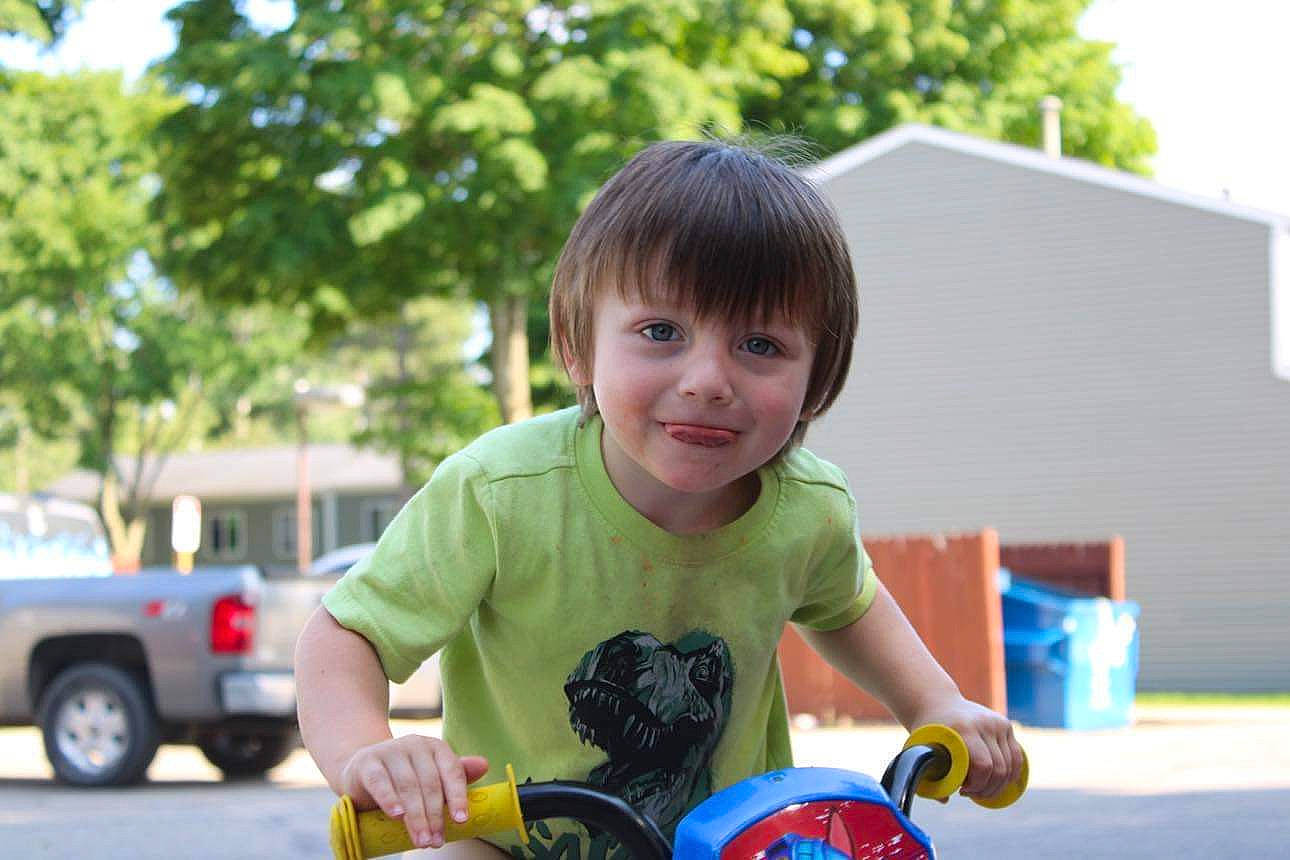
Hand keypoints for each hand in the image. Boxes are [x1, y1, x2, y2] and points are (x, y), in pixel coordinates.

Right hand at [338, 735, 489, 848]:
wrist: (361, 769)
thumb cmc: (403, 776)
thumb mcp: (430, 775)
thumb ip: (455, 774)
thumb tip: (484, 765)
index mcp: (435, 747)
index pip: (452, 771)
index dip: (458, 797)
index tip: (461, 820)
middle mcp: (415, 744)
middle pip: (430, 783)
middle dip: (435, 815)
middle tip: (436, 841)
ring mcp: (390, 751)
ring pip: (408, 786)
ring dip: (416, 817)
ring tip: (421, 839)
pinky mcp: (368, 763)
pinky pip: (381, 782)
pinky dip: (390, 800)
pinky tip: (397, 815)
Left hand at [911, 698, 1022, 800]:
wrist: (937, 702)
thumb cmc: (927, 731)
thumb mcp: (922, 750)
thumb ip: (928, 775)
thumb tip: (945, 800)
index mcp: (964, 728)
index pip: (983, 766)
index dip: (977, 785)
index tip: (962, 790)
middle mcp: (984, 723)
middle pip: (999, 769)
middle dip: (987, 789)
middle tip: (971, 793)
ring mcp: (997, 723)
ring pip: (1011, 765)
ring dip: (999, 785)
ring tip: (981, 788)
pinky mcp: (1005, 724)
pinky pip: (1016, 757)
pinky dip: (1010, 774)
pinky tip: (996, 781)